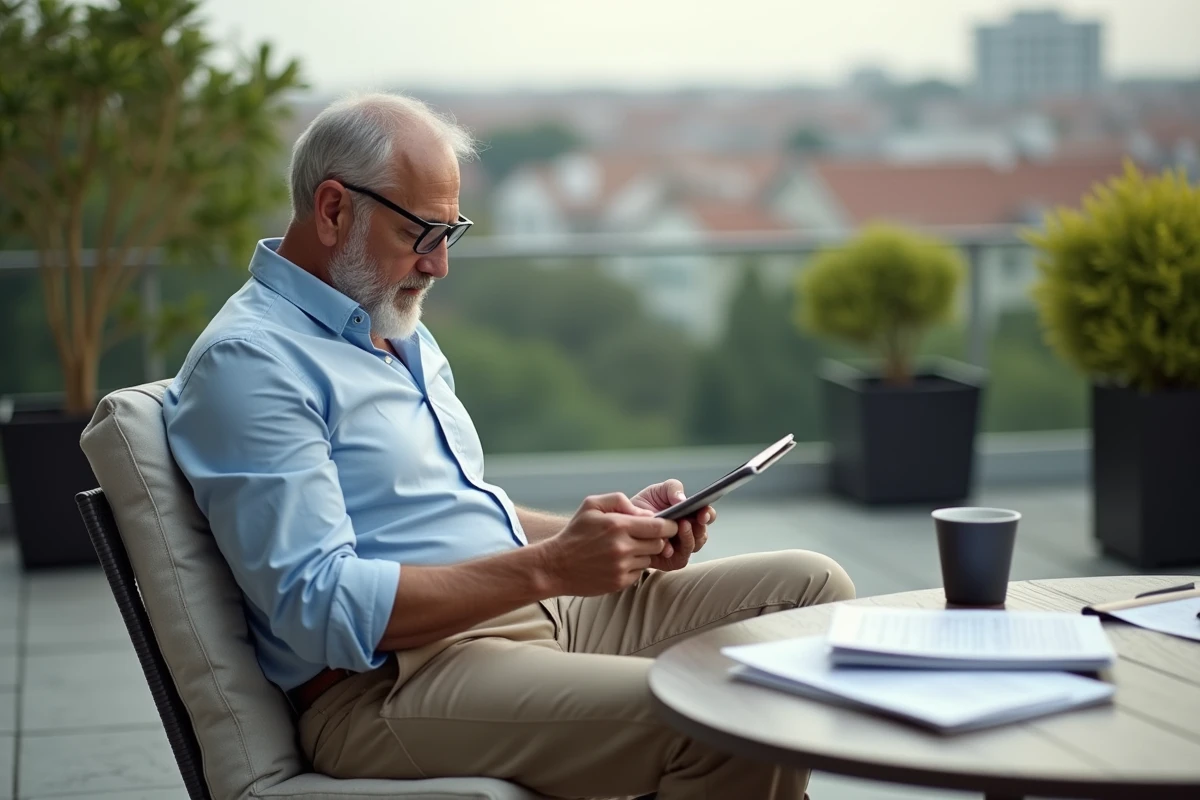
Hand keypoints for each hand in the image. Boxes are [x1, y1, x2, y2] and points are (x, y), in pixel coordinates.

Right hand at [538, 493, 677, 595]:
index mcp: (618, 525)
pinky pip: (639, 572)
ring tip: (625, 549)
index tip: (669, 524)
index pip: (660, 526)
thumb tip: (646, 514)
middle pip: (659, 543)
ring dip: (643, 553)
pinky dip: (633, 567)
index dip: (669, 525)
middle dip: (656, 539)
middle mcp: (622, 547)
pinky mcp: (619, 582)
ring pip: (649, 558)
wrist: (556, 565)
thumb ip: (620, 500)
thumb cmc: (575, 533)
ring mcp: (621, 567)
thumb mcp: (591, 505)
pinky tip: (617, 562)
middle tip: (644, 536)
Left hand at [631, 479, 714, 571]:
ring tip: (680, 527)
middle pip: (702, 533)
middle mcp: (688, 532)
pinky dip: (674, 552)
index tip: (703, 512)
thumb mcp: (658, 490)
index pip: (706, 516)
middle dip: (699, 528)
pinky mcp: (670, 561)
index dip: (708, 514)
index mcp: (690, 515)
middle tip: (689, 520)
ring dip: (688, 538)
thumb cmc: (644, 506)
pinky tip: (666, 545)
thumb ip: (673, 488)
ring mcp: (680, 547)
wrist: (623, 522)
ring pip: (693, 547)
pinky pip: (678, 559)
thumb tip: (682, 499)